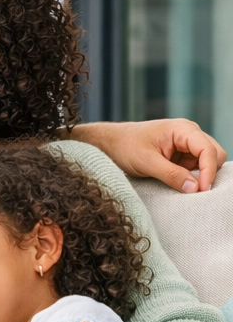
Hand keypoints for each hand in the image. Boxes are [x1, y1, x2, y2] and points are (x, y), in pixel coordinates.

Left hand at [76, 119, 226, 191]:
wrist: (108, 143)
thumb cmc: (124, 146)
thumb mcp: (146, 162)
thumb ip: (171, 174)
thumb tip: (195, 188)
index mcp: (183, 129)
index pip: (208, 150)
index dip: (209, 170)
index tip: (201, 189)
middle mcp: (188, 134)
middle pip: (214, 154)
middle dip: (208, 173)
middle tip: (194, 191)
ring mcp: (185, 145)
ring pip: (206, 163)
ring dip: (198, 176)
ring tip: (178, 185)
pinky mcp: (180, 155)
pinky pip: (194, 168)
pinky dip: (190, 177)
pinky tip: (176, 183)